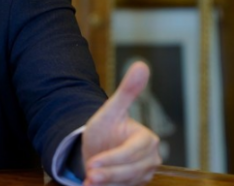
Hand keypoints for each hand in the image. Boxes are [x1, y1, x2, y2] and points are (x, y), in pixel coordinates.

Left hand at [82, 61, 161, 185]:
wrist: (97, 147)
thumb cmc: (105, 128)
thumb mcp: (111, 110)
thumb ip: (127, 91)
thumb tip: (141, 64)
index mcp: (147, 140)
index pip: (133, 152)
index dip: (114, 158)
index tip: (92, 163)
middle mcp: (150, 159)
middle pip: (131, 171)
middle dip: (109, 174)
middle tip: (88, 175)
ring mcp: (143, 175)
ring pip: (127, 182)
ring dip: (107, 184)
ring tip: (88, 183)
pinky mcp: (135, 185)